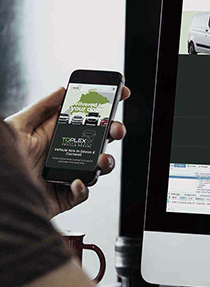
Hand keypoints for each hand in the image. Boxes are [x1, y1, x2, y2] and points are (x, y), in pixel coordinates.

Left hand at [4, 85, 130, 217]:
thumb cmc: (2, 161)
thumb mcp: (17, 127)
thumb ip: (40, 108)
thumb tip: (62, 90)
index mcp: (55, 134)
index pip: (86, 117)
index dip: (105, 106)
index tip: (120, 93)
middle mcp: (65, 153)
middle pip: (99, 140)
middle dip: (114, 132)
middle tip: (115, 129)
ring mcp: (68, 174)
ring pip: (98, 167)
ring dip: (105, 161)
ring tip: (99, 159)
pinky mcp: (65, 196)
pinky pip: (83, 193)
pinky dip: (83, 188)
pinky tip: (75, 182)